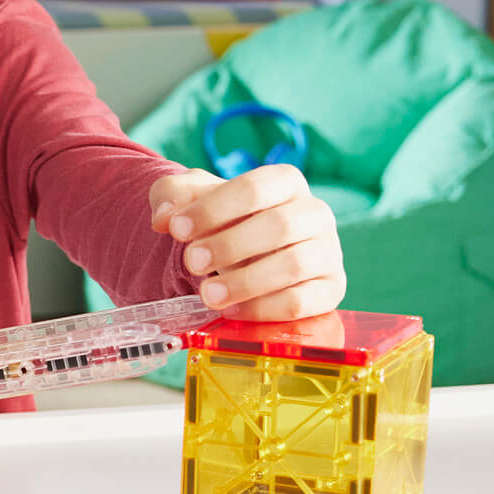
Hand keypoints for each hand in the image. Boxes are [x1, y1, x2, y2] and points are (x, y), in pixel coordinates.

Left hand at [148, 165, 345, 320]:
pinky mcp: (329, 290)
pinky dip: (262, 309)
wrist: (242, 253)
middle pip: (280, 226)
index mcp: (285, 182)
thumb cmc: (221, 220)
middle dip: (229, 246)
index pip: (255, 188)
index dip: (213, 209)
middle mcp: (315, 213)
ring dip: (245, 282)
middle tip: (191, 262)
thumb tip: (164, 217)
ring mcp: (327, 252)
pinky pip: (302, 302)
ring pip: (293, 265)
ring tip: (207, 294)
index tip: (176, 230)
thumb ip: (171, 195)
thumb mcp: (191, 198)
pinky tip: (230, 311)